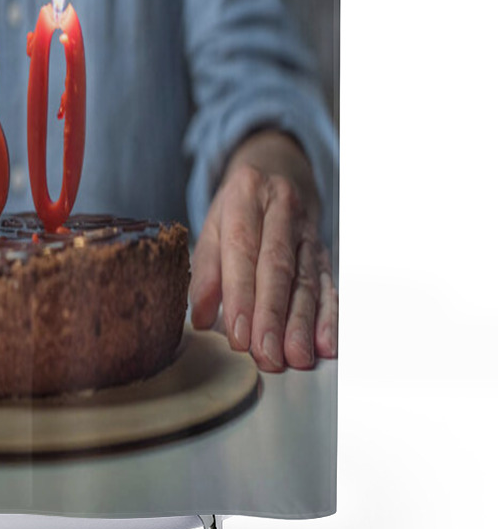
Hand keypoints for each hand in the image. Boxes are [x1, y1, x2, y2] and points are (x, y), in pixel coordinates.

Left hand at [190, 130, 337, 371]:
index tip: (237, 333)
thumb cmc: (237, 208)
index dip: (240, 294)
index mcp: (246, 195)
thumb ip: (205, 269)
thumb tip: (199, 316)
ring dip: (302, 323)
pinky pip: (328, 284)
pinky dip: (329, 317)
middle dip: (272, 315)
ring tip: (296, 357)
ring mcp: (307, 230)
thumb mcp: (212, 225)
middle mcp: (281, 209)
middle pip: (278, 267)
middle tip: (266, 354)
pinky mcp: (323, 250)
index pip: (243, 249)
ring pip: (306, 280)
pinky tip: (327, 344)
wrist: (276, 171)